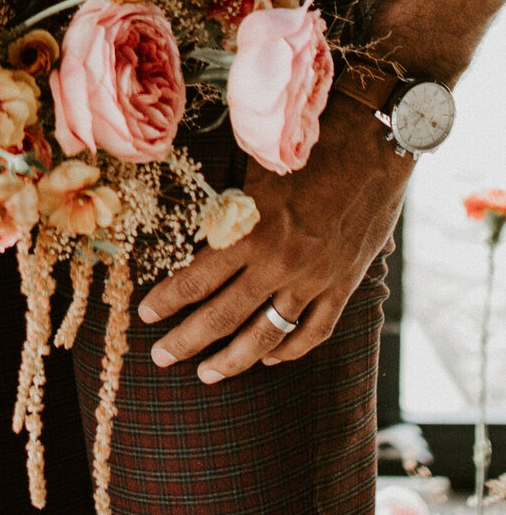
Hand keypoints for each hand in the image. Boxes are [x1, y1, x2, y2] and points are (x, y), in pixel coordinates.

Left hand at [136, 92, 410, 381]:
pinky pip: (314, 331)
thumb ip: (233, 208)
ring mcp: (314, 279)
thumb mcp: (256, 171)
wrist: (371, 143)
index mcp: (251, 230)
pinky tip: (271, 357)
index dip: (168, 300)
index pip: (198, 278)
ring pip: (267, 334)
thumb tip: (206, 228)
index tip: (146, 315)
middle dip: (187, 341)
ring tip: (209, 374)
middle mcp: (279, 262)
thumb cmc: (306, 146)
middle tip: (161, 358)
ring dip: (235, 359)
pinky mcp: (344, 284)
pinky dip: (291, 349)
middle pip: (224, 316)